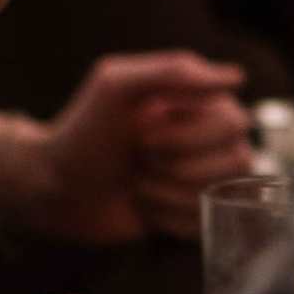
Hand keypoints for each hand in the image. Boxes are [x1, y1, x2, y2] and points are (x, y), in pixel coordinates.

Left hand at [28, 51, 254, 244]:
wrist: (56, 187)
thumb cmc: (84, 131)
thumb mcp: (115, 85)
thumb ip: (174, 71)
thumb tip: (236, 77)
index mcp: (202, 103)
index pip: (234, 121)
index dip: (187, 135)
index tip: (142, 134)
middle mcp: (213, 139)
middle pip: (238, 159)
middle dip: (179, 166)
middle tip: (140, 159)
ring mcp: (206, 178)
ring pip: (221, 193)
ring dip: (168, 193)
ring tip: (138, 183)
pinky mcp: (193, 214)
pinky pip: (206, 223)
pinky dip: (166, 218)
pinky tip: (143, 206)